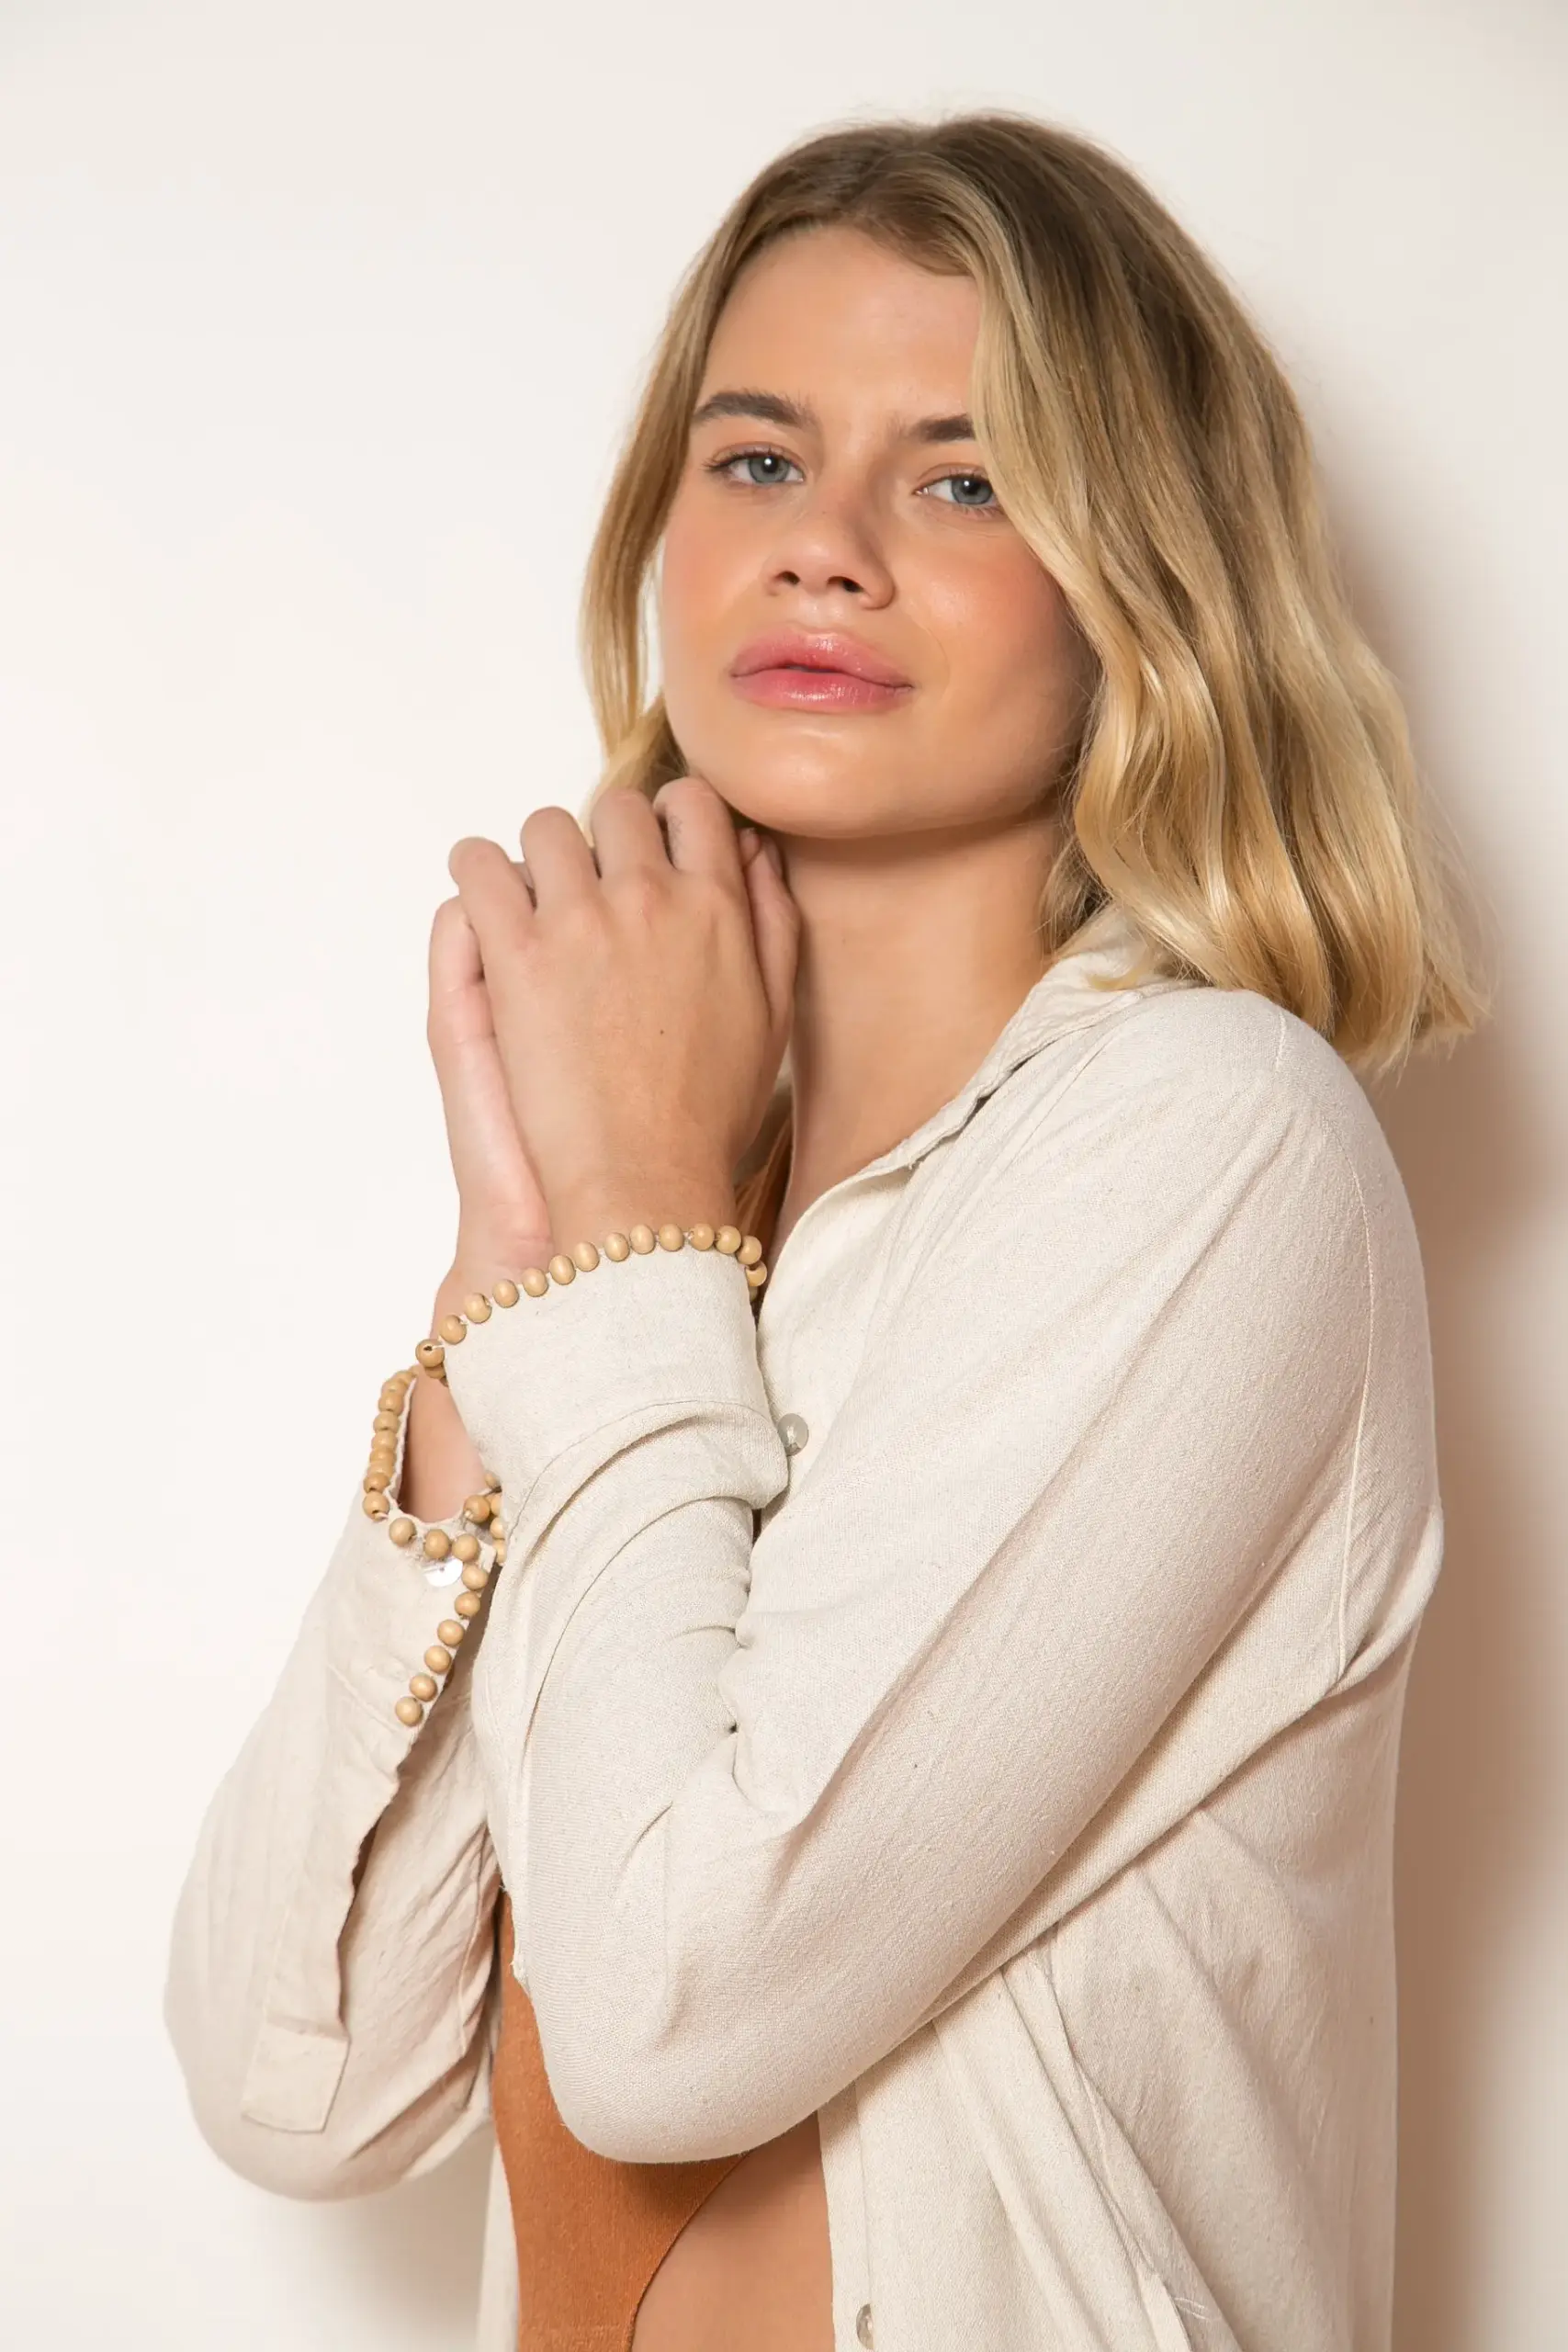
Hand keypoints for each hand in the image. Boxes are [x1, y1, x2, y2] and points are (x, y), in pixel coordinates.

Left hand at [445, 776, 798, 1246]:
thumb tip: (757, 853)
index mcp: (717, 909)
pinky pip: (479, 869)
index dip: (667, 816)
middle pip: (616, 810)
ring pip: (544, 828)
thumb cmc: (708, 1116)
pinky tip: (484, 908)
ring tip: (532, 904)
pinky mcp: (516, 957)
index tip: (650, 842)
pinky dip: (476, 875)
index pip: (695, 807)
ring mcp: (579, 922)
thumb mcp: (773, 1018)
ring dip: (537, 857)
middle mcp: (651, 899)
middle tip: (588, 890)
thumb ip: (772, 925)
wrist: (644, 1183)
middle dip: (601, 839)